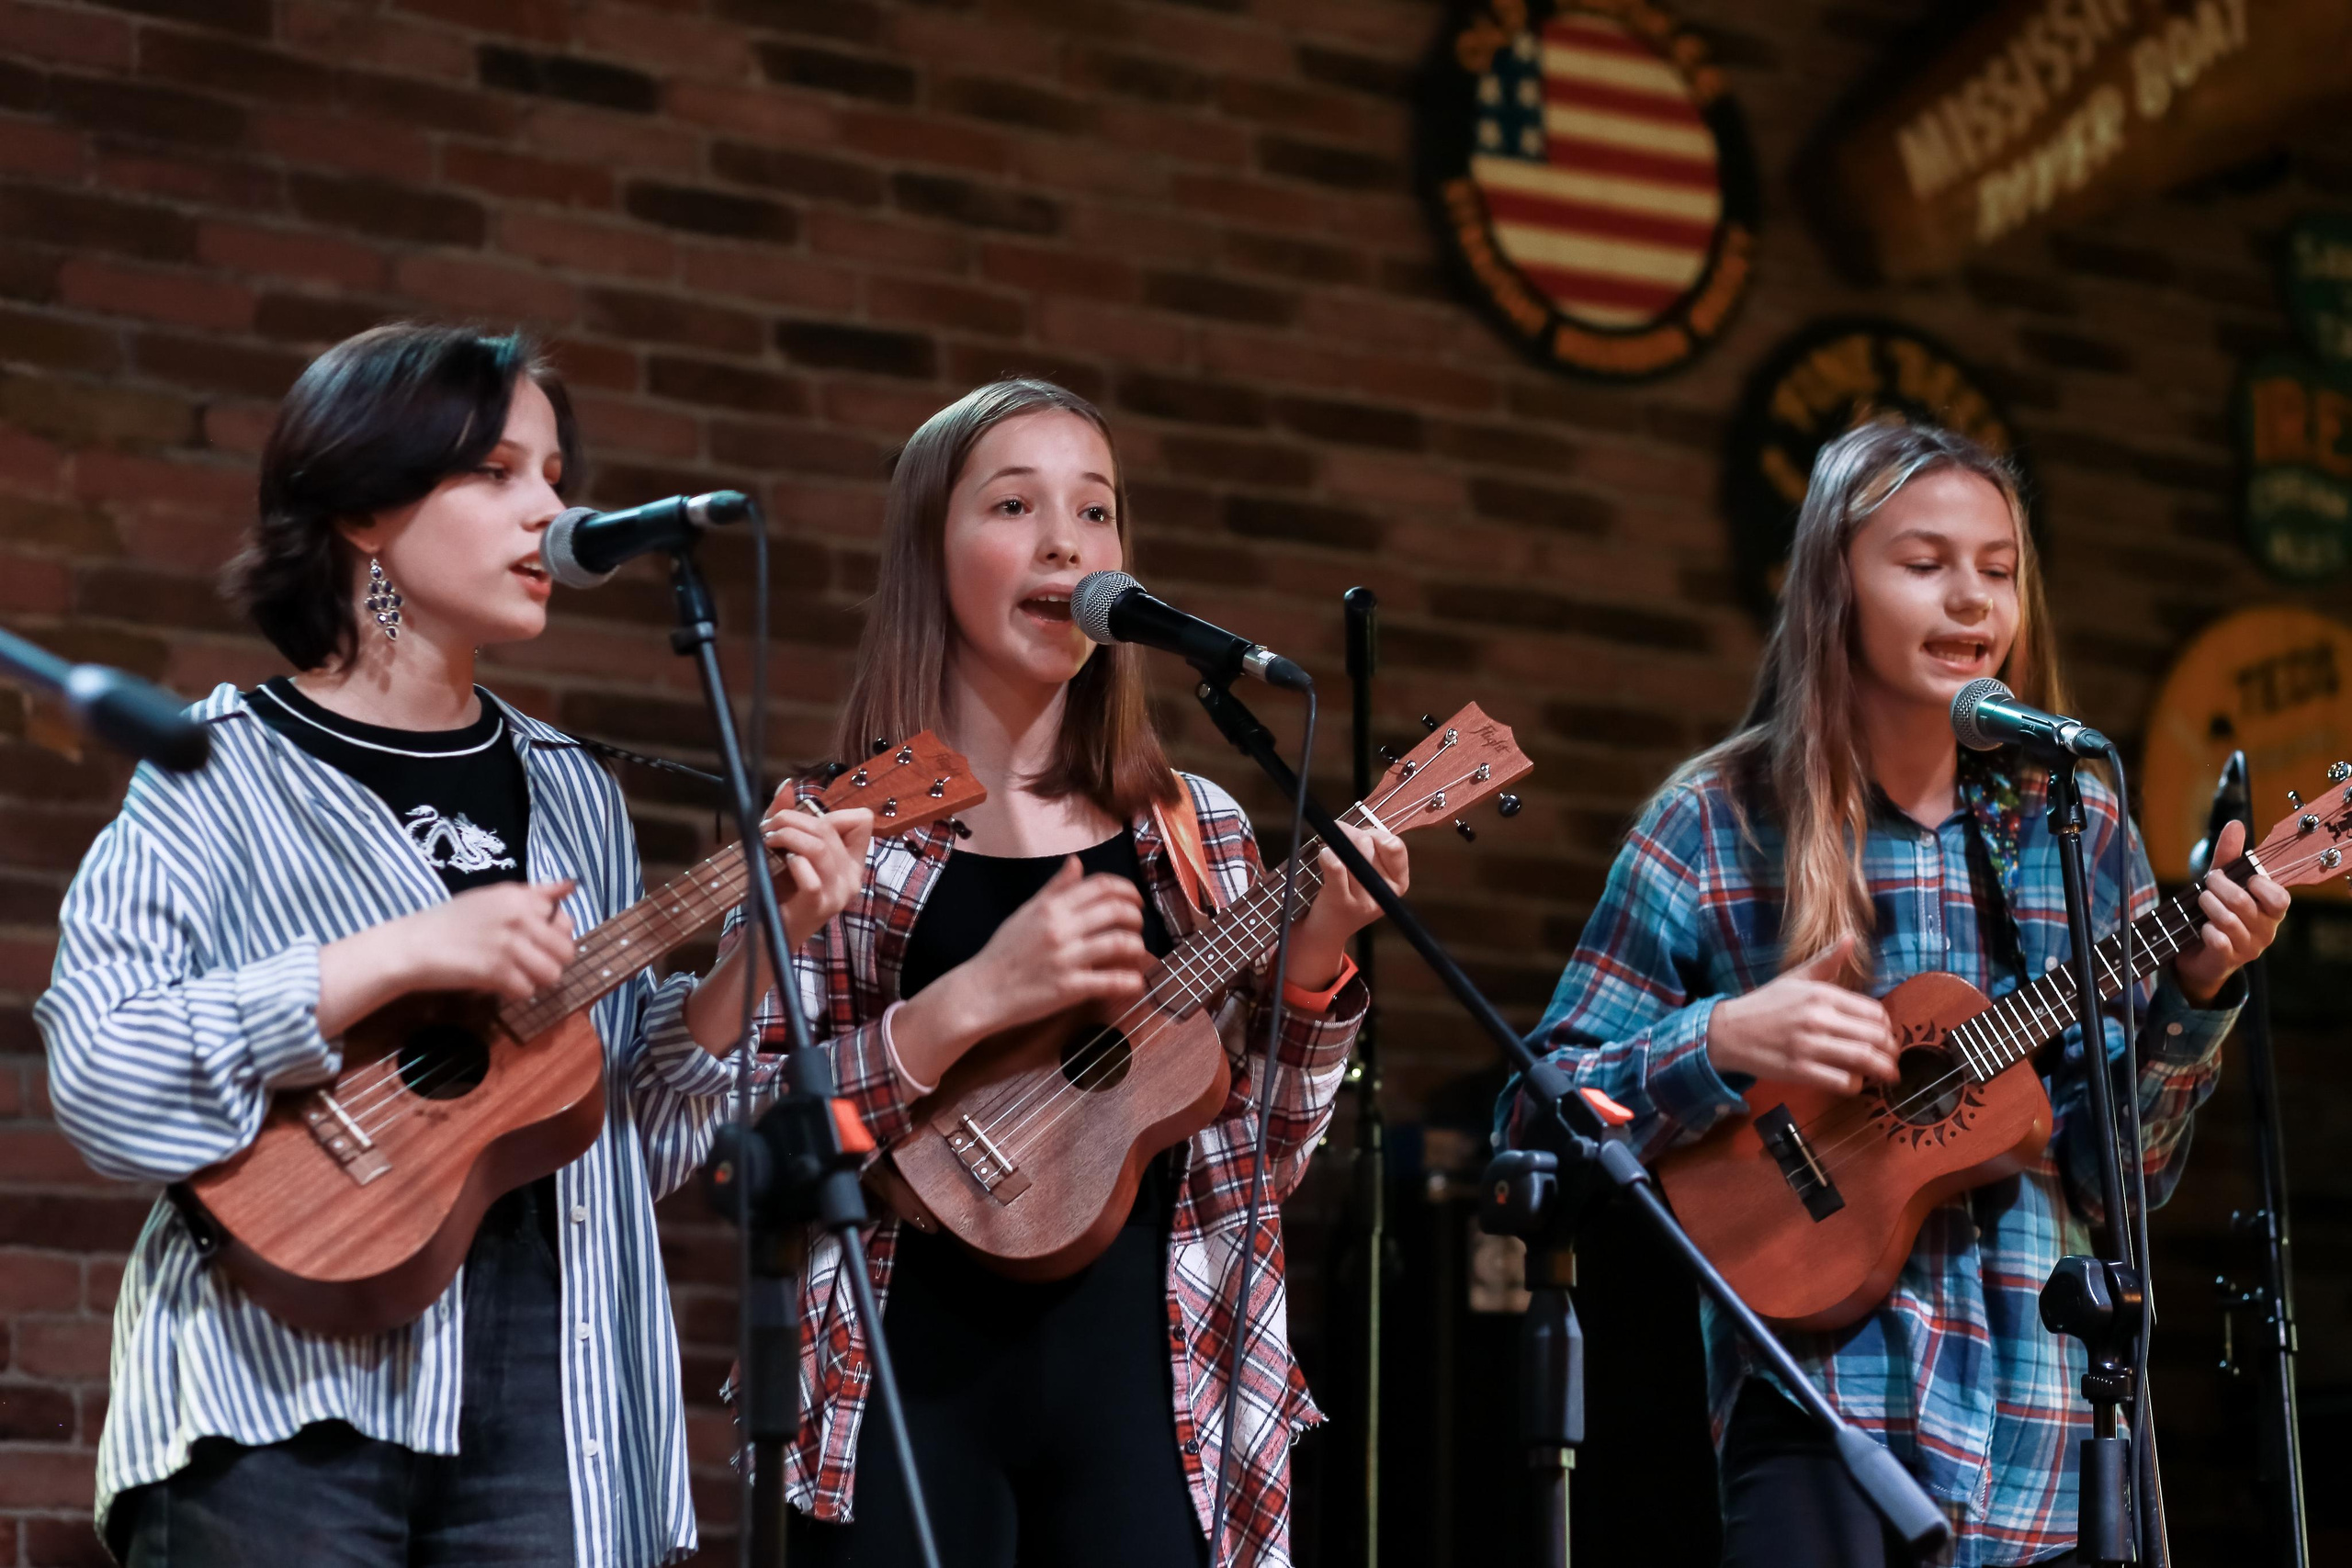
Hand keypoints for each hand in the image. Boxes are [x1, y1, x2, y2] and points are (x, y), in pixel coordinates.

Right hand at [318, 880, 576, 1036]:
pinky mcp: (497, 971)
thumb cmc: (451, 921)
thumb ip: (534, 893)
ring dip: (536, 980)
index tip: (536, 939)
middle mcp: (519, 917)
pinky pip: (527, 991)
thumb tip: (570, 885)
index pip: (564, 918)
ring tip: (516, 975)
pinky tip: (499, 985)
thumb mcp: (493, 897)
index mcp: (520, 896)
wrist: (414, 945)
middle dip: (550, 961)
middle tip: (528, 963)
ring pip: (552, 974)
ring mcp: (509, 945)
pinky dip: (515, 992)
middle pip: (565, 950)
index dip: (555, 934)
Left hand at [761, 794, 872, 947]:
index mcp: (852, 863)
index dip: (831, 813)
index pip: (862, 821)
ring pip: (820, 848)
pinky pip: (810, 875)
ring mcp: (837, 894)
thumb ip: (788, 818)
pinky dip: (793, 862)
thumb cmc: (780, 892)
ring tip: (768, 840)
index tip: (804, 824)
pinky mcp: (818, 906)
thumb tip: (787, 784)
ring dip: (788, 836)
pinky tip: (781, 861)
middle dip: (793, 820)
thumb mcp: (786, 849)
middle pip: (830, 829)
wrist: (769, 935)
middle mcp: (852, 878)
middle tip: (767, 827)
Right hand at [892, 856, 1152, 1086]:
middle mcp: (1060, 928)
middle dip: (1136, 916)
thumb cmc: (1003, 952)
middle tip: (1137, 925)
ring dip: (1137, 945)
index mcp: (1050, 907)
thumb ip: (1054, 888)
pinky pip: (1110, 981)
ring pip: (1119, 943)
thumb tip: (1076, 862)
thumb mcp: (1026, 913)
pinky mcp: (1069, 988)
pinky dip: (1130, 981)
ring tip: (1136, 951)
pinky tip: (1135, 982)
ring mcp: (1066, 958)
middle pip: (1116, 910)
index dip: (1127, 889)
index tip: (1135, 899)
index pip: (1101, 885)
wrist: (980, 992)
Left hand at [1283, 818, 1408, 993]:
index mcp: (1398, 882)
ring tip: (1328, 850)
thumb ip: (1368, 850)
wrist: (1326, 930)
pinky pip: (1336, 867)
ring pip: (1351, 853)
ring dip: (1335, 844)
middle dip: (1349, 834)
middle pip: (1368, 844)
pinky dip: (1328, 856)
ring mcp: (1364, 900)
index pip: (1395, 846)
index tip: (1362, 834)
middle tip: (1336, 837)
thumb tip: (1349, 826)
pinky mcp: (1341, 903)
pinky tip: (1324, 856)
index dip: (1375, 833)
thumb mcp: (1366, 874)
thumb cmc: (1346, 893)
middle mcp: (1384, 893)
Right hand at [1706, 935, 1898, 1096]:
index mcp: (1821, 994)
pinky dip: (1855, 1084)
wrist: (1728, 1031)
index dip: (1886, 1026)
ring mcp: (1809, 1045)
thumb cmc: (1764, 1004)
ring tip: (1887, 1074)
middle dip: (1891, 1050)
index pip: (1873, 1011)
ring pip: (1864, 1059)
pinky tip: (1854, 1081)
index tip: (1886, 1034)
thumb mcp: (1795, 977)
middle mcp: (1818, 1018)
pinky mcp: (1799, 1070)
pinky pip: (1842, 1081)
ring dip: (1882, 1069)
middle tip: (1893, 1058)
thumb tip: (1851, 936)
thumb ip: (1827, 960)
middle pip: (1874, 1037)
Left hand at [2173, 818, 2290, 1005]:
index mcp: (2271, 910)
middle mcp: (2265, 930)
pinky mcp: (2228, 960)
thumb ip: (2229, 856)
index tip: (2244, 876)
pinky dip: (2207, 929)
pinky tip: (2202, 926)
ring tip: (2202, 899)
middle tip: (2209, 881)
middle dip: (2221, 886)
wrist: (2198, 953)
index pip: (2280, 898)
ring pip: (2229, 921)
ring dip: (2209, 905)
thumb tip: (2235, 824)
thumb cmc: (2217, 911)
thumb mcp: (2223, 882)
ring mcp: (2248, 948)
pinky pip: (2218, 941)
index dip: (2261, 884)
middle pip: (2245, 904)